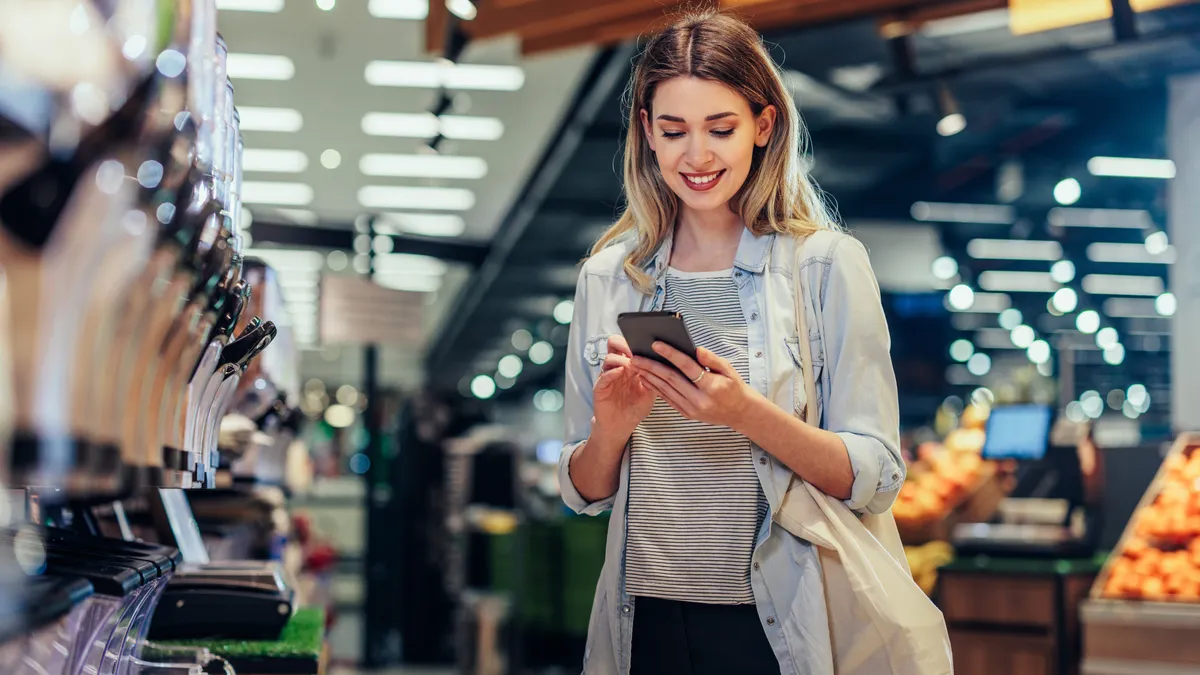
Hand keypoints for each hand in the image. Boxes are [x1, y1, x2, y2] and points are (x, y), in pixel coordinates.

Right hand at [592, 335, 655, 439]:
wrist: (621, 426)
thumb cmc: (635, 408)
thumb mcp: (651, 391)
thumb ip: (656, 377)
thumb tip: (668, 363)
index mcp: (628, 365)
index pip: (627, 344)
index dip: (635, 341)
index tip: (648, 344)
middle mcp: (616, 367)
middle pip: (614, 344)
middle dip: (625, 343)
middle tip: (636, 350)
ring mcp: (607, 377)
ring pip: (609, 358)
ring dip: (622, 360)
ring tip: (632, 365)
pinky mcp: (599, 388)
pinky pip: (603, 376)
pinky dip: (612, 372)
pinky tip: (621, 372)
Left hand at [632, 342, 759, 429]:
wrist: (739, 412)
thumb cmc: (734, 387)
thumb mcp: (729, 370)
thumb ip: (711, 359)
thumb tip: (695, 349)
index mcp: (712, 387)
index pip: (687, 367)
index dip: (671, 354)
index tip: (656, 344)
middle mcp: (700, 400)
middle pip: (671, 379)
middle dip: (651, 366)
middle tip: (636, 356)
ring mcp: (692, 409)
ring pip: (665, 390)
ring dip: (649, 376)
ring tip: (636, 365)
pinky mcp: (686, 414)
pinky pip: (667, 399)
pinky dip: (655, 388)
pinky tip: (645, 378)